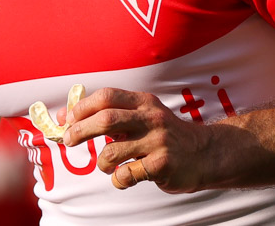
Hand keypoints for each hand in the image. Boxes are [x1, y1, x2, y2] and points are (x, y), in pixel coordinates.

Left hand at [61, 87, 214, 192]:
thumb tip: (68, 117)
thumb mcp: (144, 115)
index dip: (82, 107)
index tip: (68, 120)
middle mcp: (150, 118)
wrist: (206, 153)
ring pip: (113, 151)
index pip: (106, 96)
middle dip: (80, 131)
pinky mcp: (162, 164)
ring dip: (101, 161)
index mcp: (143, 102)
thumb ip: (113, 114)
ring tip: (104, 165)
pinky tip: (122, 178)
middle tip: (69, 140)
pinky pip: (128, 174)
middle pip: (106, 120)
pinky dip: (118, 179)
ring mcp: (158, 141)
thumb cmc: (165, 135)